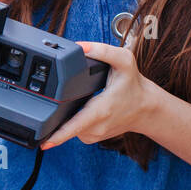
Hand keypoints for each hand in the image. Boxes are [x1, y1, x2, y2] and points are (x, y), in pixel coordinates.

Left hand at [39, 39, 153, 148]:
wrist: (146, 108)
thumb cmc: (134, 85)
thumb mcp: (124, 61)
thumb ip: (102, 50)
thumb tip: (80, 47)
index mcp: (100, 111)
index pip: (74, 126)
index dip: (58, 135)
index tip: (43, 142)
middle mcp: (96, 127)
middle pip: (65, 122)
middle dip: (57, 112)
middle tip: (64, 98)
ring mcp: (94, 135)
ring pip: (69, 125)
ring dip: (68, 114)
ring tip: (81, 101)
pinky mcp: (92, 138)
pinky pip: (75, 129)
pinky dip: (74, 119)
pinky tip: (83, 109)